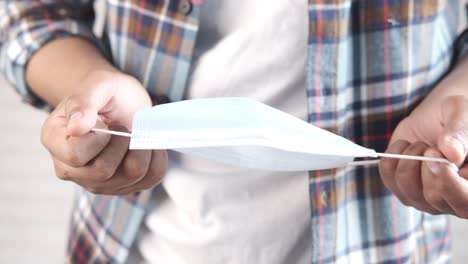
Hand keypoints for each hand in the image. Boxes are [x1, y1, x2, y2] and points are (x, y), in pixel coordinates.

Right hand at [41, 69, 166, 194]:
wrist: (122, 102)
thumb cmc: (105, 93)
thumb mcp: (96, 84)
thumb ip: (83, 102)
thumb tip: (76, 128)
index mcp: (55, 142)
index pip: (75, 155)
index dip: (99, 138)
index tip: (104, 121)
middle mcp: (71, 169)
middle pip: (103, 171)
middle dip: (123, 142)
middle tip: (123, 125)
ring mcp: (97, 182)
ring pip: (131, 177)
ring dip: (143, 150)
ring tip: (136, 133)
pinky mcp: (124, 186)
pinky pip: (150, 179)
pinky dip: (158, 159)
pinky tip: (150, 144)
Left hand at [379, 95, 467, 216]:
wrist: (440, 115)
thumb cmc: (461, 114)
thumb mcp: (464, 114)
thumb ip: (461, 134)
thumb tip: (452, 155)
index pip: (464, 202)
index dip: (449, 183)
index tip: (440, 158)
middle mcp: (456, 199)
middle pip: (433, 197)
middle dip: (427, 164)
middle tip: (431, 146)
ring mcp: (428, 199)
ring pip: (408, 191)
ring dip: (410, 160)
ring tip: (422, 144)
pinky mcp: (405, 189)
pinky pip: (390, 179)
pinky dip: (393, 157)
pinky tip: (407, 147)